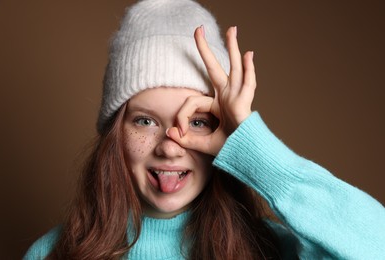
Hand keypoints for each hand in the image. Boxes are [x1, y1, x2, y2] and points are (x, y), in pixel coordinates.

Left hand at [166, 25, 256, 155]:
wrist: (245, 160)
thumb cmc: (230, 150)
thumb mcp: (203, 144)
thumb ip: (186, 139)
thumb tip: (169, 133)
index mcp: (218, 105)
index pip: (192, 102)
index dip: (182, 115)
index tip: (178, 132)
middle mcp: (227, 97)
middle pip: (215, 68)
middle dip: (205, 49)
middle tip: (199, 29)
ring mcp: (237, 98)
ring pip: (235, 68)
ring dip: (233, 48)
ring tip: (232, 30)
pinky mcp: (244, 105)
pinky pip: (248, 85)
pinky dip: (249, 70)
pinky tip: (248, 55)